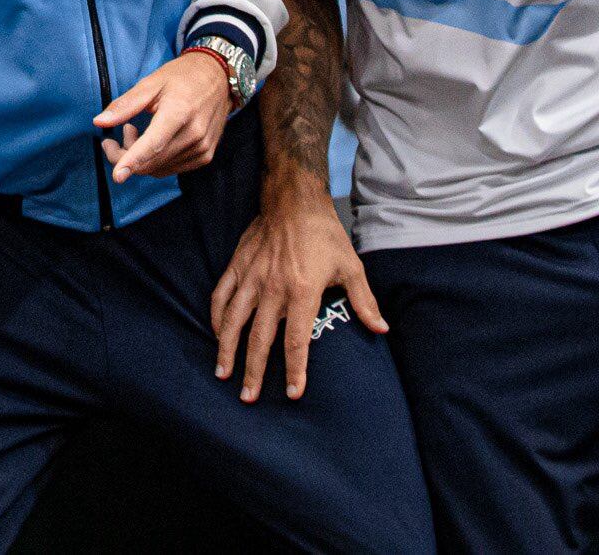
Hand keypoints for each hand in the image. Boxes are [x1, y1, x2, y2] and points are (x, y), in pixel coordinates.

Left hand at [94, 50, 232, 182]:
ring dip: (140, 158)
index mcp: (180, 112)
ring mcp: (202, 148)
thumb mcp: (151, 83)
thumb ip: (125, 105)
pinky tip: (152, 141)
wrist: (219, 78)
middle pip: (151, 161)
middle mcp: (194, 134)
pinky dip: (155, 160)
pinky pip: (171, 168)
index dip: (132, 161)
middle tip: (113, 137)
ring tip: (135, 131)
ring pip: (159, 168)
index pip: (153, 144)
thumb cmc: (182, 77)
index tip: (117, 175)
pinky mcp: (205, 156)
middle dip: (125, 156)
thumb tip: (99, 122)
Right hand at [211, 185, 385, 401]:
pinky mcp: (237, 266)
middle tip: (248, 398)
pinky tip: (217, 334)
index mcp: (302, 291)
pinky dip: (217, 317)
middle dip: (254, 372)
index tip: (293, 393)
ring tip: (223, 374)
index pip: (296, 341)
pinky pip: (221, 296)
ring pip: (234, 321)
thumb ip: (364, 301)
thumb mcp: (350, 266)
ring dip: (227, 349)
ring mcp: (252, 277)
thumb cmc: (325, 234)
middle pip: (260, 339)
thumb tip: (381, 329)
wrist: (294, 200)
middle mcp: (273, 289)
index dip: (294, 370)